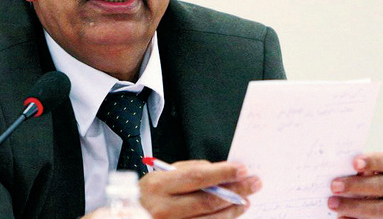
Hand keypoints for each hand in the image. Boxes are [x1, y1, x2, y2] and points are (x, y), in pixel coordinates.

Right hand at [139, 160, 260, 218]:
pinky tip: (230, 214)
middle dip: (235, 191)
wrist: (129, 217)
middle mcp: (164, 209)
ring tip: (245, 200)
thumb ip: (187, 170)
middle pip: (208, 201)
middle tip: (254, 184)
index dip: (223, 173)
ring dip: (232, 210)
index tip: (242, 169)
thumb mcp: (160, 176)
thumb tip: (218, 171)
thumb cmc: (148, 195)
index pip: (198, 178)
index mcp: (159, 186)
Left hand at [328, 152, 382, 217]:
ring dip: (354, 206)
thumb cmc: (363, 179)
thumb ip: (354, 169)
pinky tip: (341, 217)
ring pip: (381, 209)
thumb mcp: (363, 171)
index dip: (373, 161)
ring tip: (332, 204)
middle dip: (357, 185)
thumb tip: (335, 168)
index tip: (354, 163)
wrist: (370, 200)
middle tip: (334, 186)